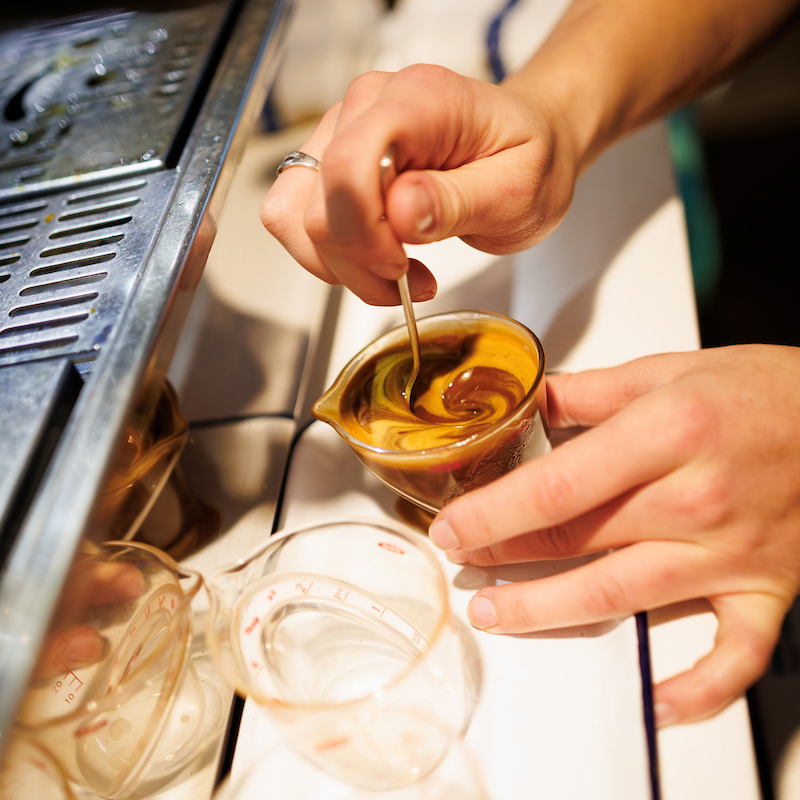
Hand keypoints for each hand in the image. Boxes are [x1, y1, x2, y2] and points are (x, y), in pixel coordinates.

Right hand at [260, 64, 578, 304]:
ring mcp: (343, 131)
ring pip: (296, 215)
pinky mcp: (332, 162)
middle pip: (318, 202)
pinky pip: (296, 218)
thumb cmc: (528, 158)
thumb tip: (401, 212)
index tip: (402, 265)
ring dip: (340, 264)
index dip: (364, 232)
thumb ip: (457, 200)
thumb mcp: (518, 189)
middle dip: (358, 260)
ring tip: (397, 275)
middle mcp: (368, 106)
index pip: (349, 166)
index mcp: (417, 101)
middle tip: (410, 279)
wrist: (527, 144)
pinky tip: (376, 262)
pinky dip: (330, 256)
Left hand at [428, 344, 799, 725]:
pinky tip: (656, 704)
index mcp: (669, 433)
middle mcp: (698, 498)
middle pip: (577, 541)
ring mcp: (732, 552)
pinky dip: (696, 688)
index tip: (453, 526)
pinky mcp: (766, 588)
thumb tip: (528, 404)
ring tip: (498, 614)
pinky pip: (734, 655)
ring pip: (624, 597)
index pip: (557, 486)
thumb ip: (590, 391)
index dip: (493, 513)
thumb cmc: (765, 391)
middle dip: (504, 556)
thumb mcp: (669, 369)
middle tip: (462, 563)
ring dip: (550, 612)